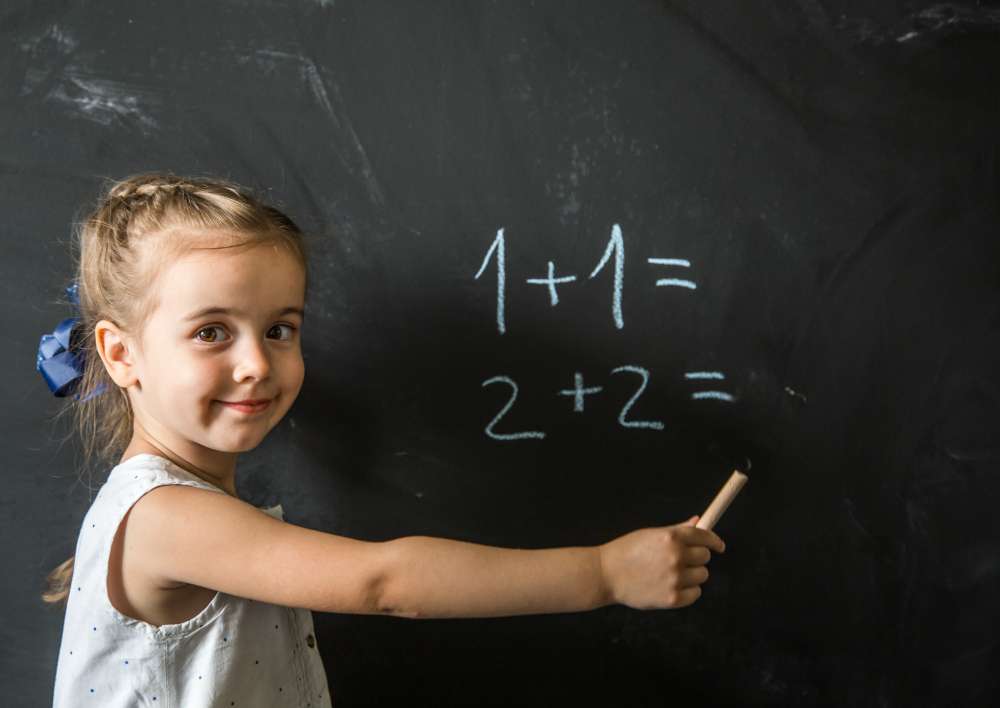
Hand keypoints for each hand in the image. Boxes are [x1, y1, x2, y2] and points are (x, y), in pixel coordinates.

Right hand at [598, 515, 725, 609]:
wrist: (606, 574)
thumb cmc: (626, 551)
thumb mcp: (651, 534)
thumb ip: (677, 529)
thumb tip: (698, 522)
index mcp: (671, 537)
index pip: (704, 536)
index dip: (714, 541)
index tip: (719, 546)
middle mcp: (676, 557)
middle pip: (705, 557)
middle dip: (697, 557)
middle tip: (683, 560)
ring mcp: (674, 579)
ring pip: (702, 575)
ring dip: (693, 574)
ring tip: (673, 574)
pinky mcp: (672, 599)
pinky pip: (695, 594)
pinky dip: (688, 591)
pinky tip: (673, 586)